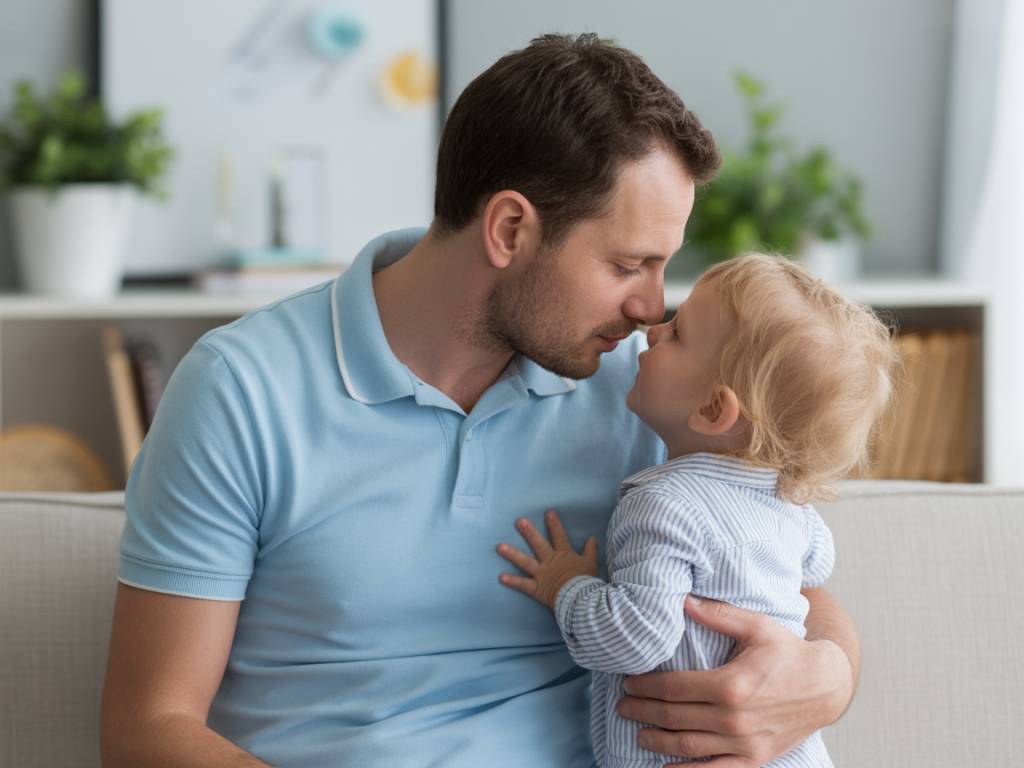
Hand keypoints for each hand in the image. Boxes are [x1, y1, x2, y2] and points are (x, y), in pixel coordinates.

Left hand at [496, 510, 597, 609]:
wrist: (580, 599)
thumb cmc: (586, 581)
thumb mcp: (591, 564)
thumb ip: (590, 551)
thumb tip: (592, 538)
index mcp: (564, 555)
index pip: (559, 536)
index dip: (554, 525)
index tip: (548, 512)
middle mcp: (550, 561)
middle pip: (538, 544)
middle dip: (529, 532)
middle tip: (519, 521)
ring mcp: (541, 574)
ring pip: (525, 562)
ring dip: (512, 554)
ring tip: (500, 546)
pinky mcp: (536, 588)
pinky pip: (523, 584)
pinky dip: (512, 581)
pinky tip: (501, 577)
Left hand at [616, 595, 853, 765]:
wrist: (827, 686)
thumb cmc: (788, 651)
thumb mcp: (756, 625)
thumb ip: (717, 614)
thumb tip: (682, 600)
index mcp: (731, 685)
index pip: (675, 688)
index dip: (646, 686)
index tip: (628, 682)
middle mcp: (735, 718)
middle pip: (675, 718)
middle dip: (643, 711)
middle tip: (622, 706)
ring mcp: (745, 743)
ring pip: (689, 747)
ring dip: (657, 741)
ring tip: (637, 732)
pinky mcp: (755, 758)